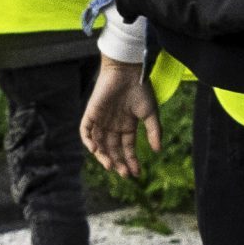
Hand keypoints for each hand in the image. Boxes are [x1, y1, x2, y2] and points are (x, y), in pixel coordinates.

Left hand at [81, 58, 161, 177]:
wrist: (128, 71)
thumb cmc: (140, 89)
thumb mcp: (150, 114)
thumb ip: (154, 132)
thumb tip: (157, 151)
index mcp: (127, 126)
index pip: (126, 148)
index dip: (131, 161)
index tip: (136, 173)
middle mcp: (112, 125)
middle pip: (112, 149)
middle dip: (117, 162)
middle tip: (124, 173)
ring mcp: (101, 119)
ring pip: (98, 143)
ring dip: (103, 156)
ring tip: (111, 166)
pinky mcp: (91, 112)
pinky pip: (85, 130)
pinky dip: (88, 141)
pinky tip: (95, 150)